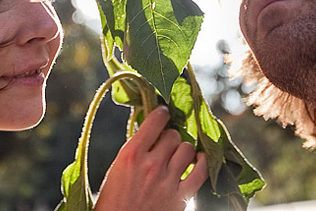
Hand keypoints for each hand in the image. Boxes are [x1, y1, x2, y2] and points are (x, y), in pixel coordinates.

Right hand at [94, 106, 208, 210]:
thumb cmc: (113, 201)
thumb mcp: (117, 168)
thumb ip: (135, 149)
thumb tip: (151, 131)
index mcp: (132, 154)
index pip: (155, 120)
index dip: (161, 114)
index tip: (163, 113)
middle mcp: (152, 164)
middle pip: (173, 135)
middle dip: (169, 137)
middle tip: (165, 143)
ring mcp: (168, 180)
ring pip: (187, 149)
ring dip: (183, 150)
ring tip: (177, 155)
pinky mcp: (181, 196)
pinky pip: (201, 171)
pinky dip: (202, 163)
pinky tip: (198, 160)